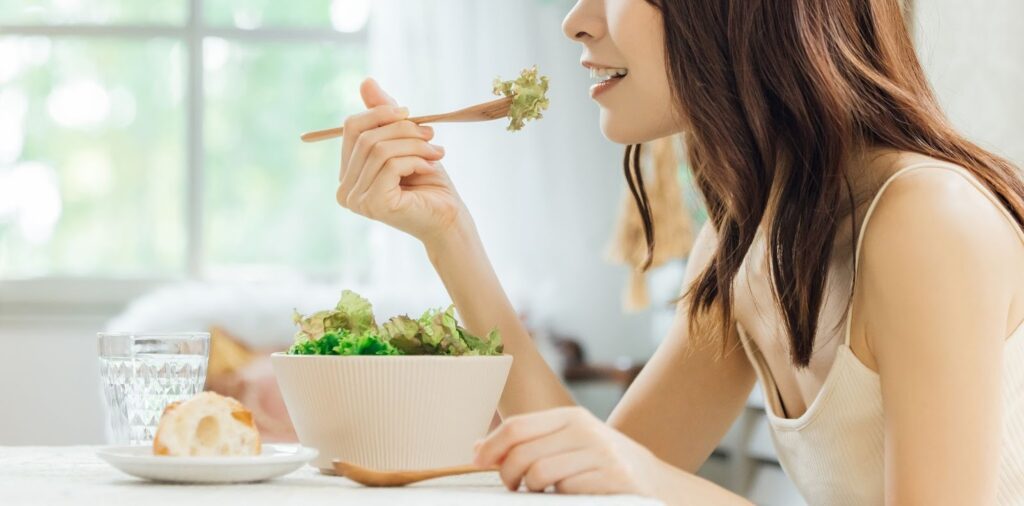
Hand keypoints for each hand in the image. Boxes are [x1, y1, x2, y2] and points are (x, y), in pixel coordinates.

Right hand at [337, 78, 469, 244]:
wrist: (448, 217)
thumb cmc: (427, 182)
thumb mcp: (405, 142)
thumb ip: (383, 116)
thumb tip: (366, 81)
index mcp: (347, 173)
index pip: (351, 128)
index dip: (380, 113)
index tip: (409, 114)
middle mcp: (344, 189)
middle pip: (366, 137)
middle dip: (403, 130)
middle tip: (431, 135)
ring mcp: (357, 199)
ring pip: (380, 150)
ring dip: (414, 145)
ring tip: (436, 152)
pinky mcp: (374, 204)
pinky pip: (391, 165)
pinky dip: (415, 160)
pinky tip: (430, 168)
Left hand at [473, 406, 661, 495]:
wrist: (655, 483)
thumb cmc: (601, 464)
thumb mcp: (569, 443)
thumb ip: (528, 442)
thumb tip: (477, 448)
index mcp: (571, 418)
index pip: (517, 427)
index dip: (490, 446)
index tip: (477, 462)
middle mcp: (585, 431)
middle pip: (522, 453)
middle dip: (506, 475)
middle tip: (511, 486)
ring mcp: (599, 455)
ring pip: (539, 474)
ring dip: (532, 489)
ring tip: (541, 491)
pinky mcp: (611, 479)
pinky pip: (565, 491)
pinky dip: (559, 498)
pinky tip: (566, 496)